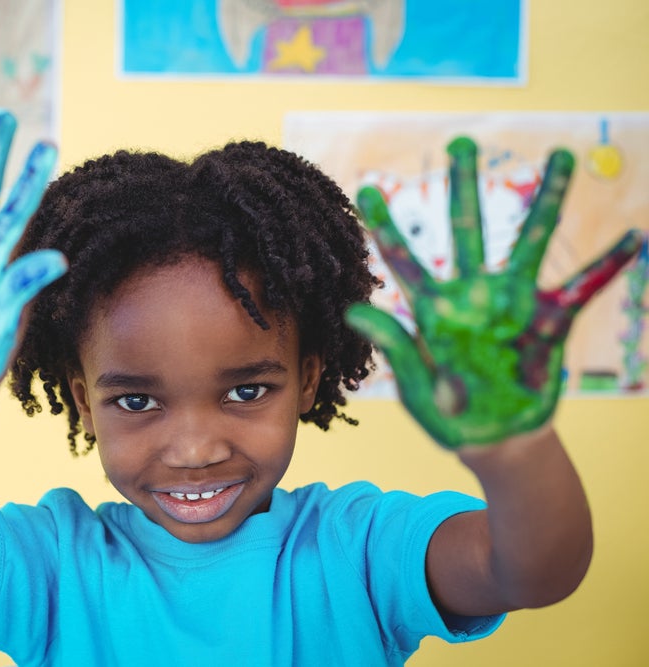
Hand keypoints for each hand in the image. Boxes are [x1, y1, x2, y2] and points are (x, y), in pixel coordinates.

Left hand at [347, 137, 643, 447]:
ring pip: (530, 241)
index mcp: (433, 309)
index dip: (387, 227)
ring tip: (561, 155)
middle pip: (467, 230)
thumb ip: (394, 346)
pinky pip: (582, 288)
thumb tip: (353, 310)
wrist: (493, 438)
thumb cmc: (446, 413)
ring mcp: (513, 303)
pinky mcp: (549, 321)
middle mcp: (473, 294)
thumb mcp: (414, 387)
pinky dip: (607, 266)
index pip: (405, 261)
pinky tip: (633, 238)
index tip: (366, 189)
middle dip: (464, 187)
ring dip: (546, 199)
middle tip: (460, 142)